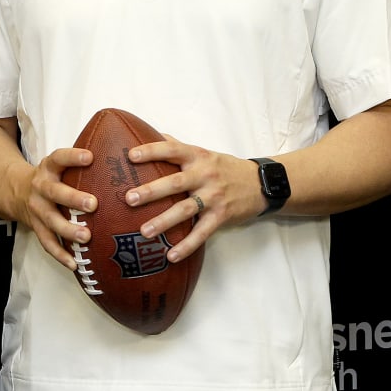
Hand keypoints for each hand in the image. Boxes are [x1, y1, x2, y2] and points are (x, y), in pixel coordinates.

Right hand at [11, 147, 97, 268]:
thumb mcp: (60, 164)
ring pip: (51, 220)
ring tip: (87, 237)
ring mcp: (37, 208)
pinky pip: (47, 242)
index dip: (73, 157)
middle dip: (73, 198)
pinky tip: (74, 264)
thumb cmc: (53, 177)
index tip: (90, 157)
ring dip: (68, 230)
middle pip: (54, 192)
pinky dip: (60, 254)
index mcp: (49, 167)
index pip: (59, 158)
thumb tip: (124, 158)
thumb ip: (81, 162)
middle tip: (93, 204)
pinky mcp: (36, 227)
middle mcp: (40, 187)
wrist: (17, 191)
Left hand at [123, 136, 267, 261]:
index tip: (131, 156)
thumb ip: (177, 146)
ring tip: (144, 231)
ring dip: (164, 221)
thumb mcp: (204, 152)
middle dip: (152, 190)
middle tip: (130, 198)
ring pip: (186, 209)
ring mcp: (214, 196)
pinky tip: (171, 255)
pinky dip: (187, 245)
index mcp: (198, 156)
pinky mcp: (222, 216)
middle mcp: (205, 175)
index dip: (152, 151)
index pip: (173, 149)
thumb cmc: (224, 168)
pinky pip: (202, 232)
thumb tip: (148, 134)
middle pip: (176, 182)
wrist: (260, 183)